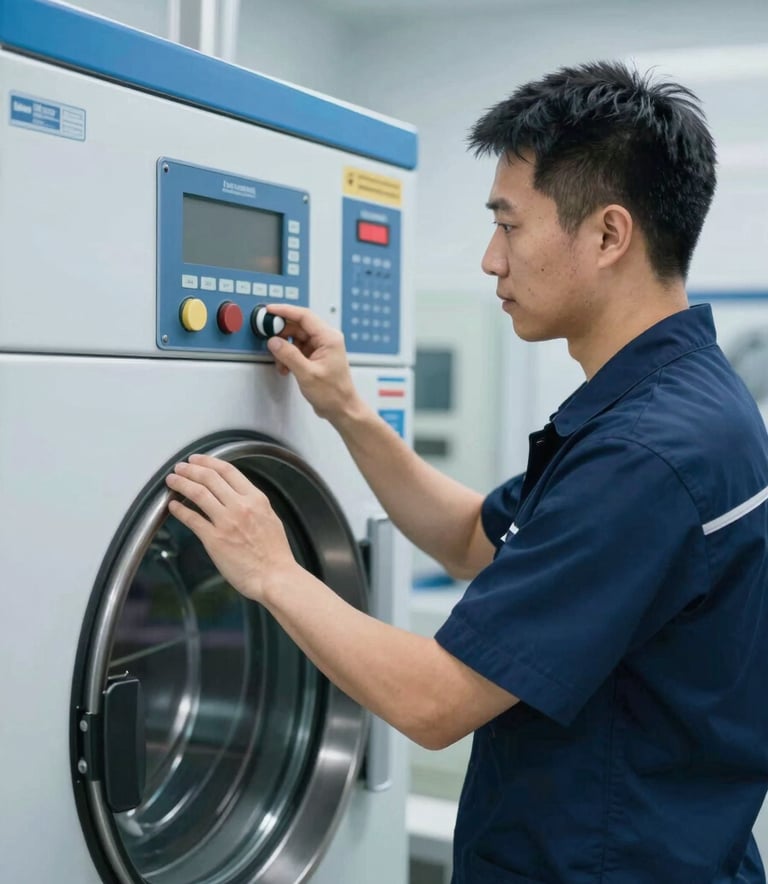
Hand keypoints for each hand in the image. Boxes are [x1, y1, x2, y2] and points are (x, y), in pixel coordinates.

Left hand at [164, 454, 300, 602]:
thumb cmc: (274, 553)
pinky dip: (179, 509)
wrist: (274, 576)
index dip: (208, 462)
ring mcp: (226, 522)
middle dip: (190, 469)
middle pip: (209, 477)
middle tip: (180, 468)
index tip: (197, 460)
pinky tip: (173, 506)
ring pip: (197, 493)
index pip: (227, 470)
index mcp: (256, 499)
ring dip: (181, 484)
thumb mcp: (270, 518)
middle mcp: (240, 506)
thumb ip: (253, 505)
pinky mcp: (214, 539)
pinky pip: (192, 519)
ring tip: (172, 481)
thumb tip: (237, 497)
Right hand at [263, 304, 362, 423]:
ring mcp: (320, 347)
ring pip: (295, 338)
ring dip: (284, 348)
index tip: (269, 310)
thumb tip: (274, 341)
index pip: (304, 316)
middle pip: (298, 326)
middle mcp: (326, 339)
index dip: (285, 311)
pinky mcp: (315, 356)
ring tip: (281, 362)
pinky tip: (286, 367)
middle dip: (281, 333)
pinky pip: (297, 349)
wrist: (341, 408)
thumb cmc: (333, 393)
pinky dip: (288, 356)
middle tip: (268, 338)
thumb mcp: (307, 374)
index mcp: (329, 338)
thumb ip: (289, 355)